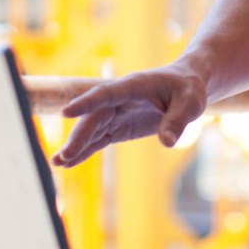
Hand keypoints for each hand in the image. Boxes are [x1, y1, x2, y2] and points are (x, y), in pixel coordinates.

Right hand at [51, 65, 207, 166]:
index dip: (87, 102)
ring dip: (76, 145)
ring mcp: (117, 113)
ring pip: (92, 129)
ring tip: (58, 163)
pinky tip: (69, 162)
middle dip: (79, 136)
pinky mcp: (119, 127)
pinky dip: (85, 150)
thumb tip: (167, 142)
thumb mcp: (191, 101)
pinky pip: (99, 139)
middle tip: (63, 156)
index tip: (67, 112)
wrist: (186, 85)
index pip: (106, 94)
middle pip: (94, 117)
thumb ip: (178, 119)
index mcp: (134, 85)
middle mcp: (120, 98)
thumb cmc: (189, 88)